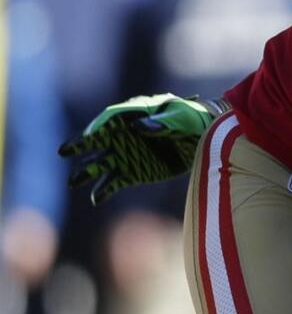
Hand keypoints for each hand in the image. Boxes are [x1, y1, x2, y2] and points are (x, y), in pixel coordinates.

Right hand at [58, 94, 227, 204]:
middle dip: (81, 145)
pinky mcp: (134, 172)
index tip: (90, 136)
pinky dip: (105, 190)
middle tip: (63, 151)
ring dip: (87, 172)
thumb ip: (162, 123)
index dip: (99, 126)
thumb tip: (138, 126)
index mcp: (135, 114)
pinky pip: (115, 181)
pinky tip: (96, 199)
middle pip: (98, 139)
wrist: (205, 140)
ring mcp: (128, 154)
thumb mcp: (181, 119)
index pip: (111, 118)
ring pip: (102, 163)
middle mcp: (124, 134)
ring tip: (74, 182)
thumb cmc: (193, 121)